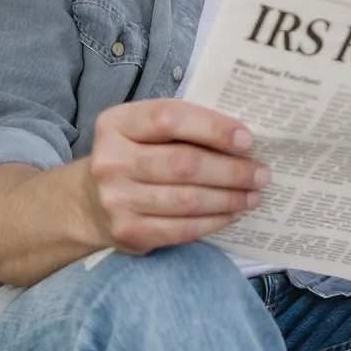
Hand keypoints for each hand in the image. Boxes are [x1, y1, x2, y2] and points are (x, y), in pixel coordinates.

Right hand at [85, 99, 270, 254]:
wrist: (88, 203)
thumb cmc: (132, 156)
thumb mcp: (141, 130)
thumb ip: (180, 126)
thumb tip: (242, 138)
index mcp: (116, 123)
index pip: (169, 118)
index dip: (212, 128)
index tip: (247, 139)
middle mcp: (111, 160)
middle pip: (184, 164)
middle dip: (232, 169)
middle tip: (261, 172)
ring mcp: (117, 200)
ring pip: (188, 200)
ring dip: (229, 197)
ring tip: (254, 194)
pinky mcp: (129, 232)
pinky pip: (183, 228)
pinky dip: (214, 221)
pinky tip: (232, 213)